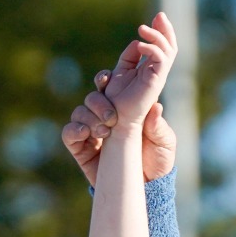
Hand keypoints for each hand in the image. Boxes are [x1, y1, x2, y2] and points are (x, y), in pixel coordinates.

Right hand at [62, 16, 179, 186]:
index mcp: (133, 103)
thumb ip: (159, 126)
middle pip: (100, 85)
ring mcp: (94, 126)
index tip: (135, 47)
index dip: (129, 56)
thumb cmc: (156, 162)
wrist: (143, 190)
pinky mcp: (80, 145)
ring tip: (108, 129)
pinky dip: (79, 131)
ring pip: (84, 106)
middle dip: (103, 82)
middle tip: (108, 85)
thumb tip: (156, 107)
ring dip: (96, 113)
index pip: (126, 72)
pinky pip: (70, 131)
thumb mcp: (164, 143)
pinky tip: (93, 139)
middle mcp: (111, 110)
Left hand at [102, 13, 176, 124]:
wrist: (116, 117)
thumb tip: (137, 42)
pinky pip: (161, 60)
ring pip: (168, 50)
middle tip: (160, 15)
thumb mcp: (121, 69)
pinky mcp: (156, 81)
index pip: (162, 46)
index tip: (157, 17)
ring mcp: (158, 76)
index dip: (161, 31)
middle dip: (166, 29)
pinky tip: (140, 45)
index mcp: (150, 68)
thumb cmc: (115, 97)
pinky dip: (152, 49)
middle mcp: (158, 71)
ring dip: (158, 36)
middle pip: (169, 46)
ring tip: (142, 29)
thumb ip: (130, 56)